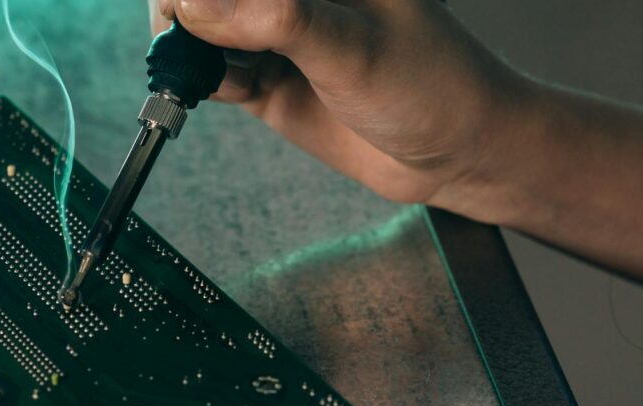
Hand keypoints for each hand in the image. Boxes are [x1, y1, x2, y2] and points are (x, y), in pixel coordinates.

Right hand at [148, 0, 534, 221]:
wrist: (457, 153)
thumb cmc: (432, 85)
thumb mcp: (353, 49)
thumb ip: (276, 21)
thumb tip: (197, 4)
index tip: (186, 10)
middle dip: (188, 13)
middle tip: (185, 43)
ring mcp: (276, 36)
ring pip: (203, 30)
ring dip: (190, 49)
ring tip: (212, 70)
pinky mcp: (268, 82)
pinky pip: (214, 73)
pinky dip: (203, 82)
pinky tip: (224, 88)